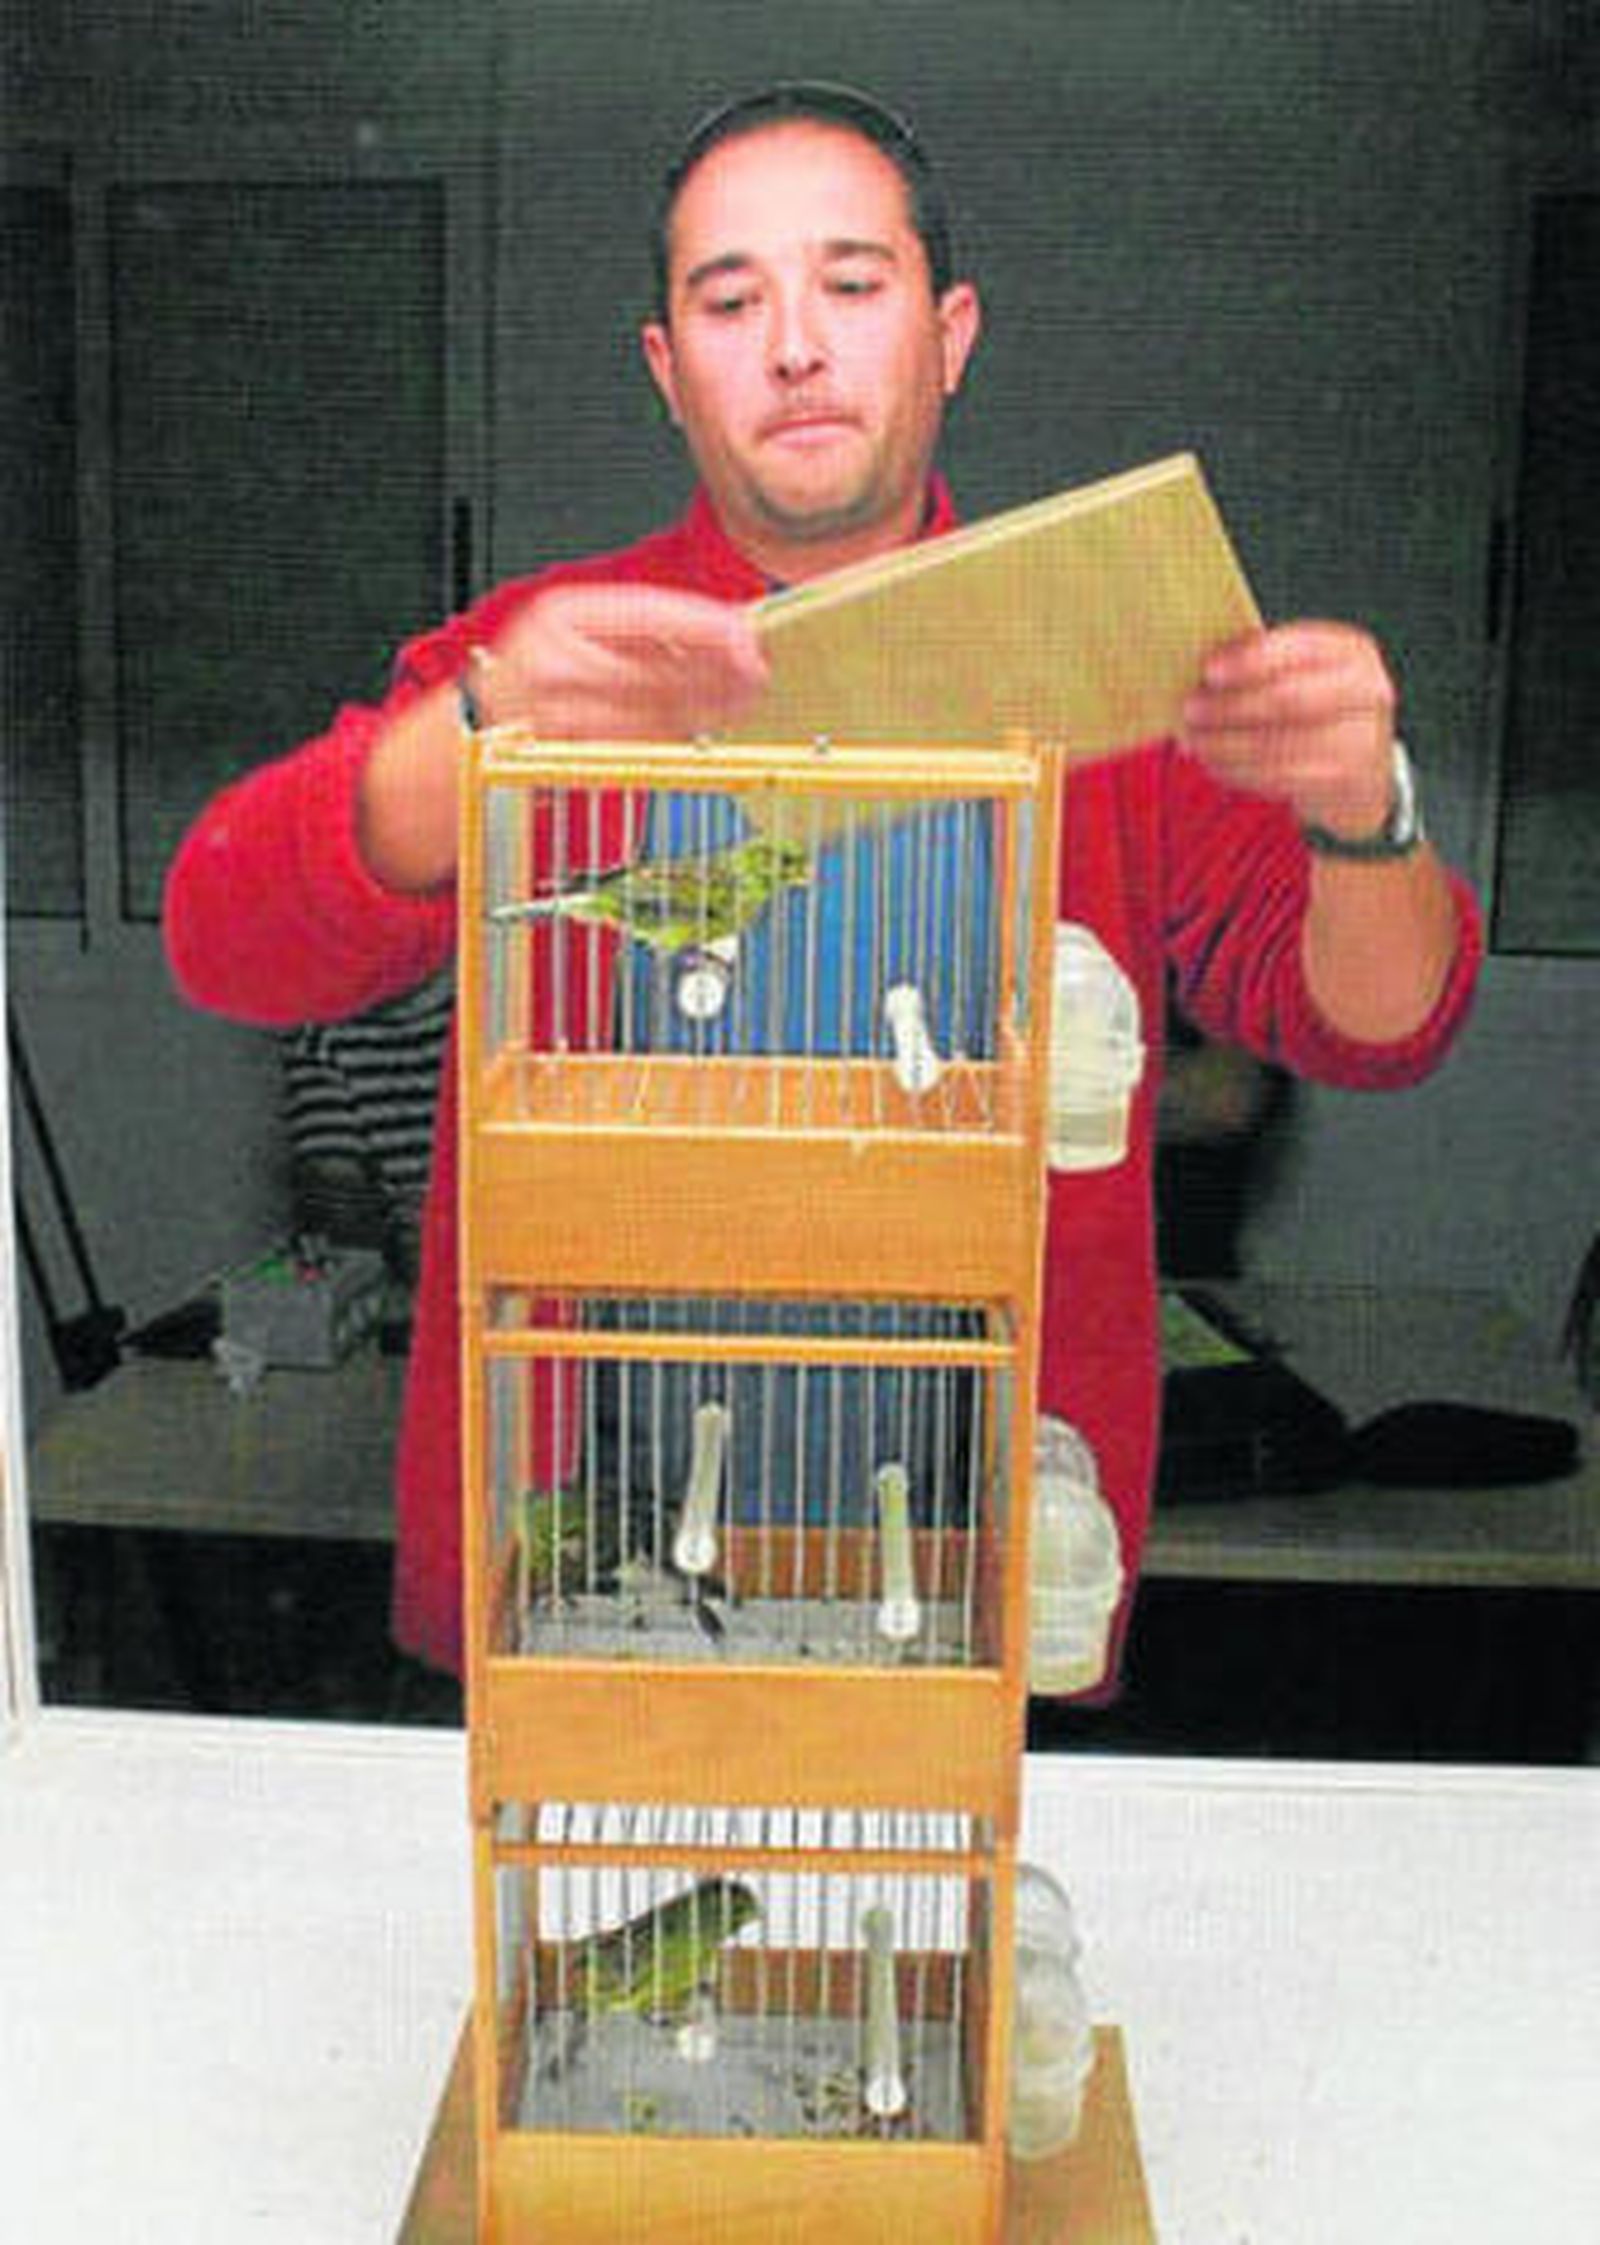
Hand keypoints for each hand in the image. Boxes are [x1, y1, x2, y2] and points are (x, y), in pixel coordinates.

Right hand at [480, 582, 769, 742]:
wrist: (475, 723)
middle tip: (757, 674)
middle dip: (714, 672)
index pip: (647, 614)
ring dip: (704, 708)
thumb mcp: (581, 633)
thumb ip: (642, 632)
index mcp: (561, 615)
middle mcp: (552, 659)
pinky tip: (702, 727)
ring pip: (649, 711)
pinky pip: (634, 743)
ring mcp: (553, 711)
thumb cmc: (534, 674)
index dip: (703, 624)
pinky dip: (674, 735)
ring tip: (741, 702)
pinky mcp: (564, 753)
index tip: (745, 634)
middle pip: (654, 666)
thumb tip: (720, 635)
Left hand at [1179, 621, 1398, 840]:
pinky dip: (1238, 770)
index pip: (1302, 648)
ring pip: (1277, 746)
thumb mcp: (1303, 672)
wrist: (1363, 770)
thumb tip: (1202, 671)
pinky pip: (1278, 778)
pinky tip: (1215, 762)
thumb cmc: (1315, 706)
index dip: (1252, 659)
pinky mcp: (1343, 783)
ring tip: (1195, 740)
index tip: (1209, 670)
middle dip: (1231, 706)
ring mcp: (1360, 740)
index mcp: (1351, 651)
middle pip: (1287, 699)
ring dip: (1225, 744)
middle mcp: (1365, 691)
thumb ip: (1262, 662)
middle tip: (1190, 709)